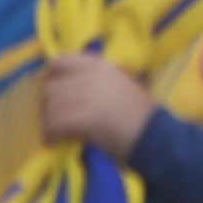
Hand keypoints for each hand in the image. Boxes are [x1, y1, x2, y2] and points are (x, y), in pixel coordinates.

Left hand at [35, 55, 154, 161]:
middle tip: (51, 118)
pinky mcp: (82, 117)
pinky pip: (54, 124)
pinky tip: (53, 142)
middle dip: (47, 105)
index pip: (62, 61)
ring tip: (53, 133)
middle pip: (52, 88)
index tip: (48, 86)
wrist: (155, 135)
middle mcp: (91, 77)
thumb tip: (73, 83)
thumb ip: (101, 79)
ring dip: (48, 122)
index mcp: (102, 67)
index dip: (49, 74)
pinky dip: (50, 135)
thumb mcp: (125, 84)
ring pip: (51, 107)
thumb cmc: (143, 114)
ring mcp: (86, 96)